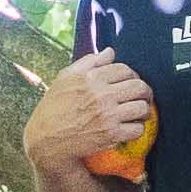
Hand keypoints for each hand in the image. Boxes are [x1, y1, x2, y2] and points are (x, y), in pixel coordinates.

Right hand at [26, 49, 154, 174]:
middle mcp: (102, 94)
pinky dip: (137, 129)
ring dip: (143, 111)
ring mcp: (108, 115)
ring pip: (142, 108)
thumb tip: (110, 52)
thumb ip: (89, 61)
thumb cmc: (53, 107)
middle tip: (142, 97)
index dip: (132, 75)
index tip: (131, 82)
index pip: (125, 70)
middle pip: (139, 87)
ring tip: (138, 113)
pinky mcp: (111, 134)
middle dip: (145, 92)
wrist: (45, 139)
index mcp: (91, 77)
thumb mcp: (65, 78)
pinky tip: (129, 128)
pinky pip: (137, 129)